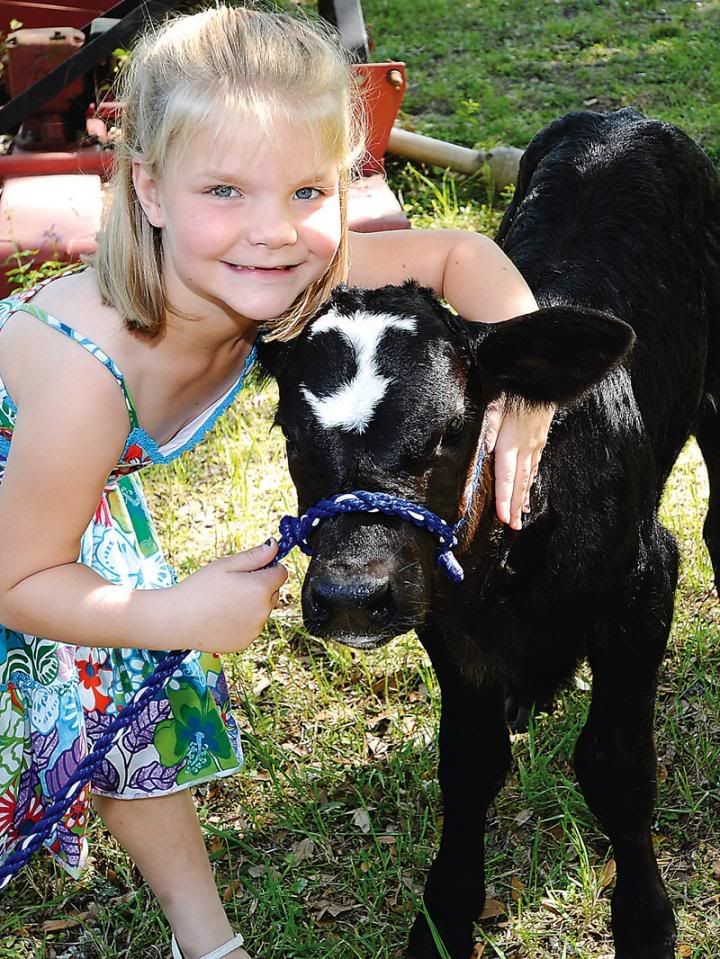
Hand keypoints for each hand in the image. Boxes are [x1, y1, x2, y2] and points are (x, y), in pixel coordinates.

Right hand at [169, 539, 287, 652]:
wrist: (176, 620)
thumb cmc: (199, 588)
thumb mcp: (226, 565)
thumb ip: (255, 556)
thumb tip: (275, 546)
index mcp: (261, 588)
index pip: (281, 573)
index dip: (268, 568)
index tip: (250, 570)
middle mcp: (264, 611)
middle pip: (273, 593)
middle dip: (260, 587)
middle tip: (232, 586)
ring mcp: (255, 629)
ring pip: (262, 611)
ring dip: (251, 605)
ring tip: (223, 603)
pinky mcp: (246, 642)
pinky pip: (251, 627)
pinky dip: (242, 622)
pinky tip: (221, 618)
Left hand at [485, 397, 553, 529]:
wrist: (540, 381)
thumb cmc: (514, 392)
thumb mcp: (495, 407)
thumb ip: (488, 430)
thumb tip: (483, 452)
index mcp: (511, 443)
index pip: (506, 477)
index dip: (505, 499)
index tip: (503, 517)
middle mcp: (525, 449)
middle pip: (519, 484)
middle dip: (515, 507)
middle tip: (513, 527)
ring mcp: (534, 447)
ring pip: (528, 478)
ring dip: (523, 499)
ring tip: (520, 517)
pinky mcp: (539, 442)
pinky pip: (535, 468)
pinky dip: (530, 483)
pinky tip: (528, 492)